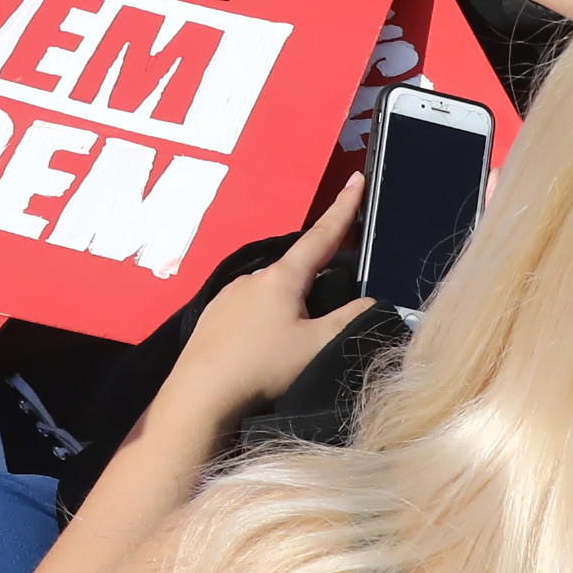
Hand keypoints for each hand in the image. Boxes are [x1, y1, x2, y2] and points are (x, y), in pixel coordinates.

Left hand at [158, 182, 381, 428]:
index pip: (321, 235)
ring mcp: (228, 295)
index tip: (356, 178)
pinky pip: (249, 310)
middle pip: (296, 270)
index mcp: (282, 277)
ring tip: (295, 341)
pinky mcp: (212, 317)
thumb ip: (350, 320)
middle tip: (331, 304)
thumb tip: (371, 300)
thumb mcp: (318, 345)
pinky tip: (264, 348)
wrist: (201, 394)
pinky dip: (265, 321)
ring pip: (271, 292)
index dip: (343, 208)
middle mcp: (253, 278)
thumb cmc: (264, 366)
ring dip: (289, 305)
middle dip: (317, 280)